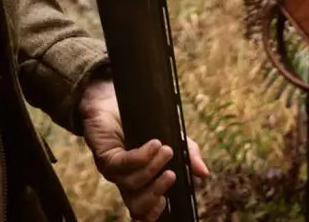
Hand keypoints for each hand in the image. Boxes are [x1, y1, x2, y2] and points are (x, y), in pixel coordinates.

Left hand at [79, 78, 208, 221]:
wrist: (112, 98)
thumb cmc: (142, 120)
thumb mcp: (171, 136)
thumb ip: (188, 154)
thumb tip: (204, 173)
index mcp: (141, 183)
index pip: (144, 211)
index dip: (155, 212)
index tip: (169, 202)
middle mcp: (126, 180)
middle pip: (137, 205)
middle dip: (157, 193)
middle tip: (172, 175)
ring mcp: (114, 170)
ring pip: (132, 184)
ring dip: (152, 168)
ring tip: (166, 150)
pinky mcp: (105, 155)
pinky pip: (122, 164)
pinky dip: (141, 157)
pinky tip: (153, 145)